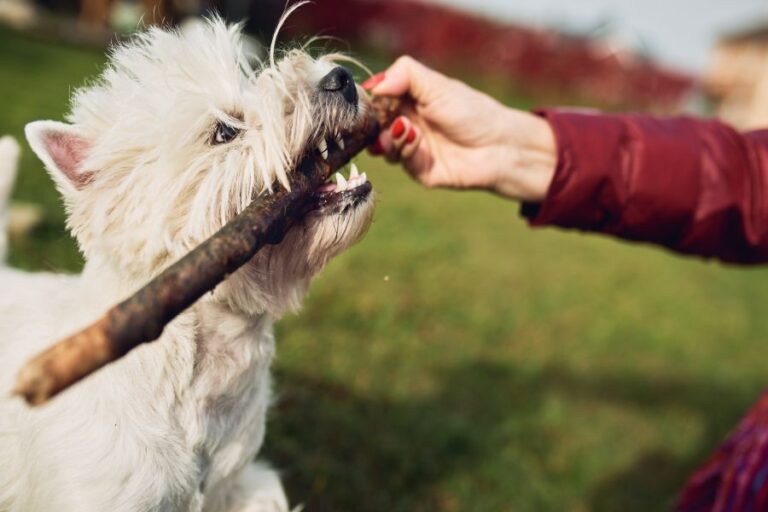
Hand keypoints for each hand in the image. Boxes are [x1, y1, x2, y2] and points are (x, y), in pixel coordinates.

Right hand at [364, 56, 556, 201]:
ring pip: (381, 145)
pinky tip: (414, 137)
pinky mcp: (418, 170)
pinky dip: (403, 148)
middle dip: (371, 123)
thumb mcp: (436, 85)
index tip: (366, 98)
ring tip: (402, 128)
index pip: (376, 99)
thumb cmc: (472, 112)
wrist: (500, 146)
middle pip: (373, 125)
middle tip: (374, 119)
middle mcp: (407, 123)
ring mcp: (411, 148)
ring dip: (387, 136)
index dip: (368, 99)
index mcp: (409, 100)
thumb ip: (404, 75)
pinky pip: (400, 161)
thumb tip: (372, 84)